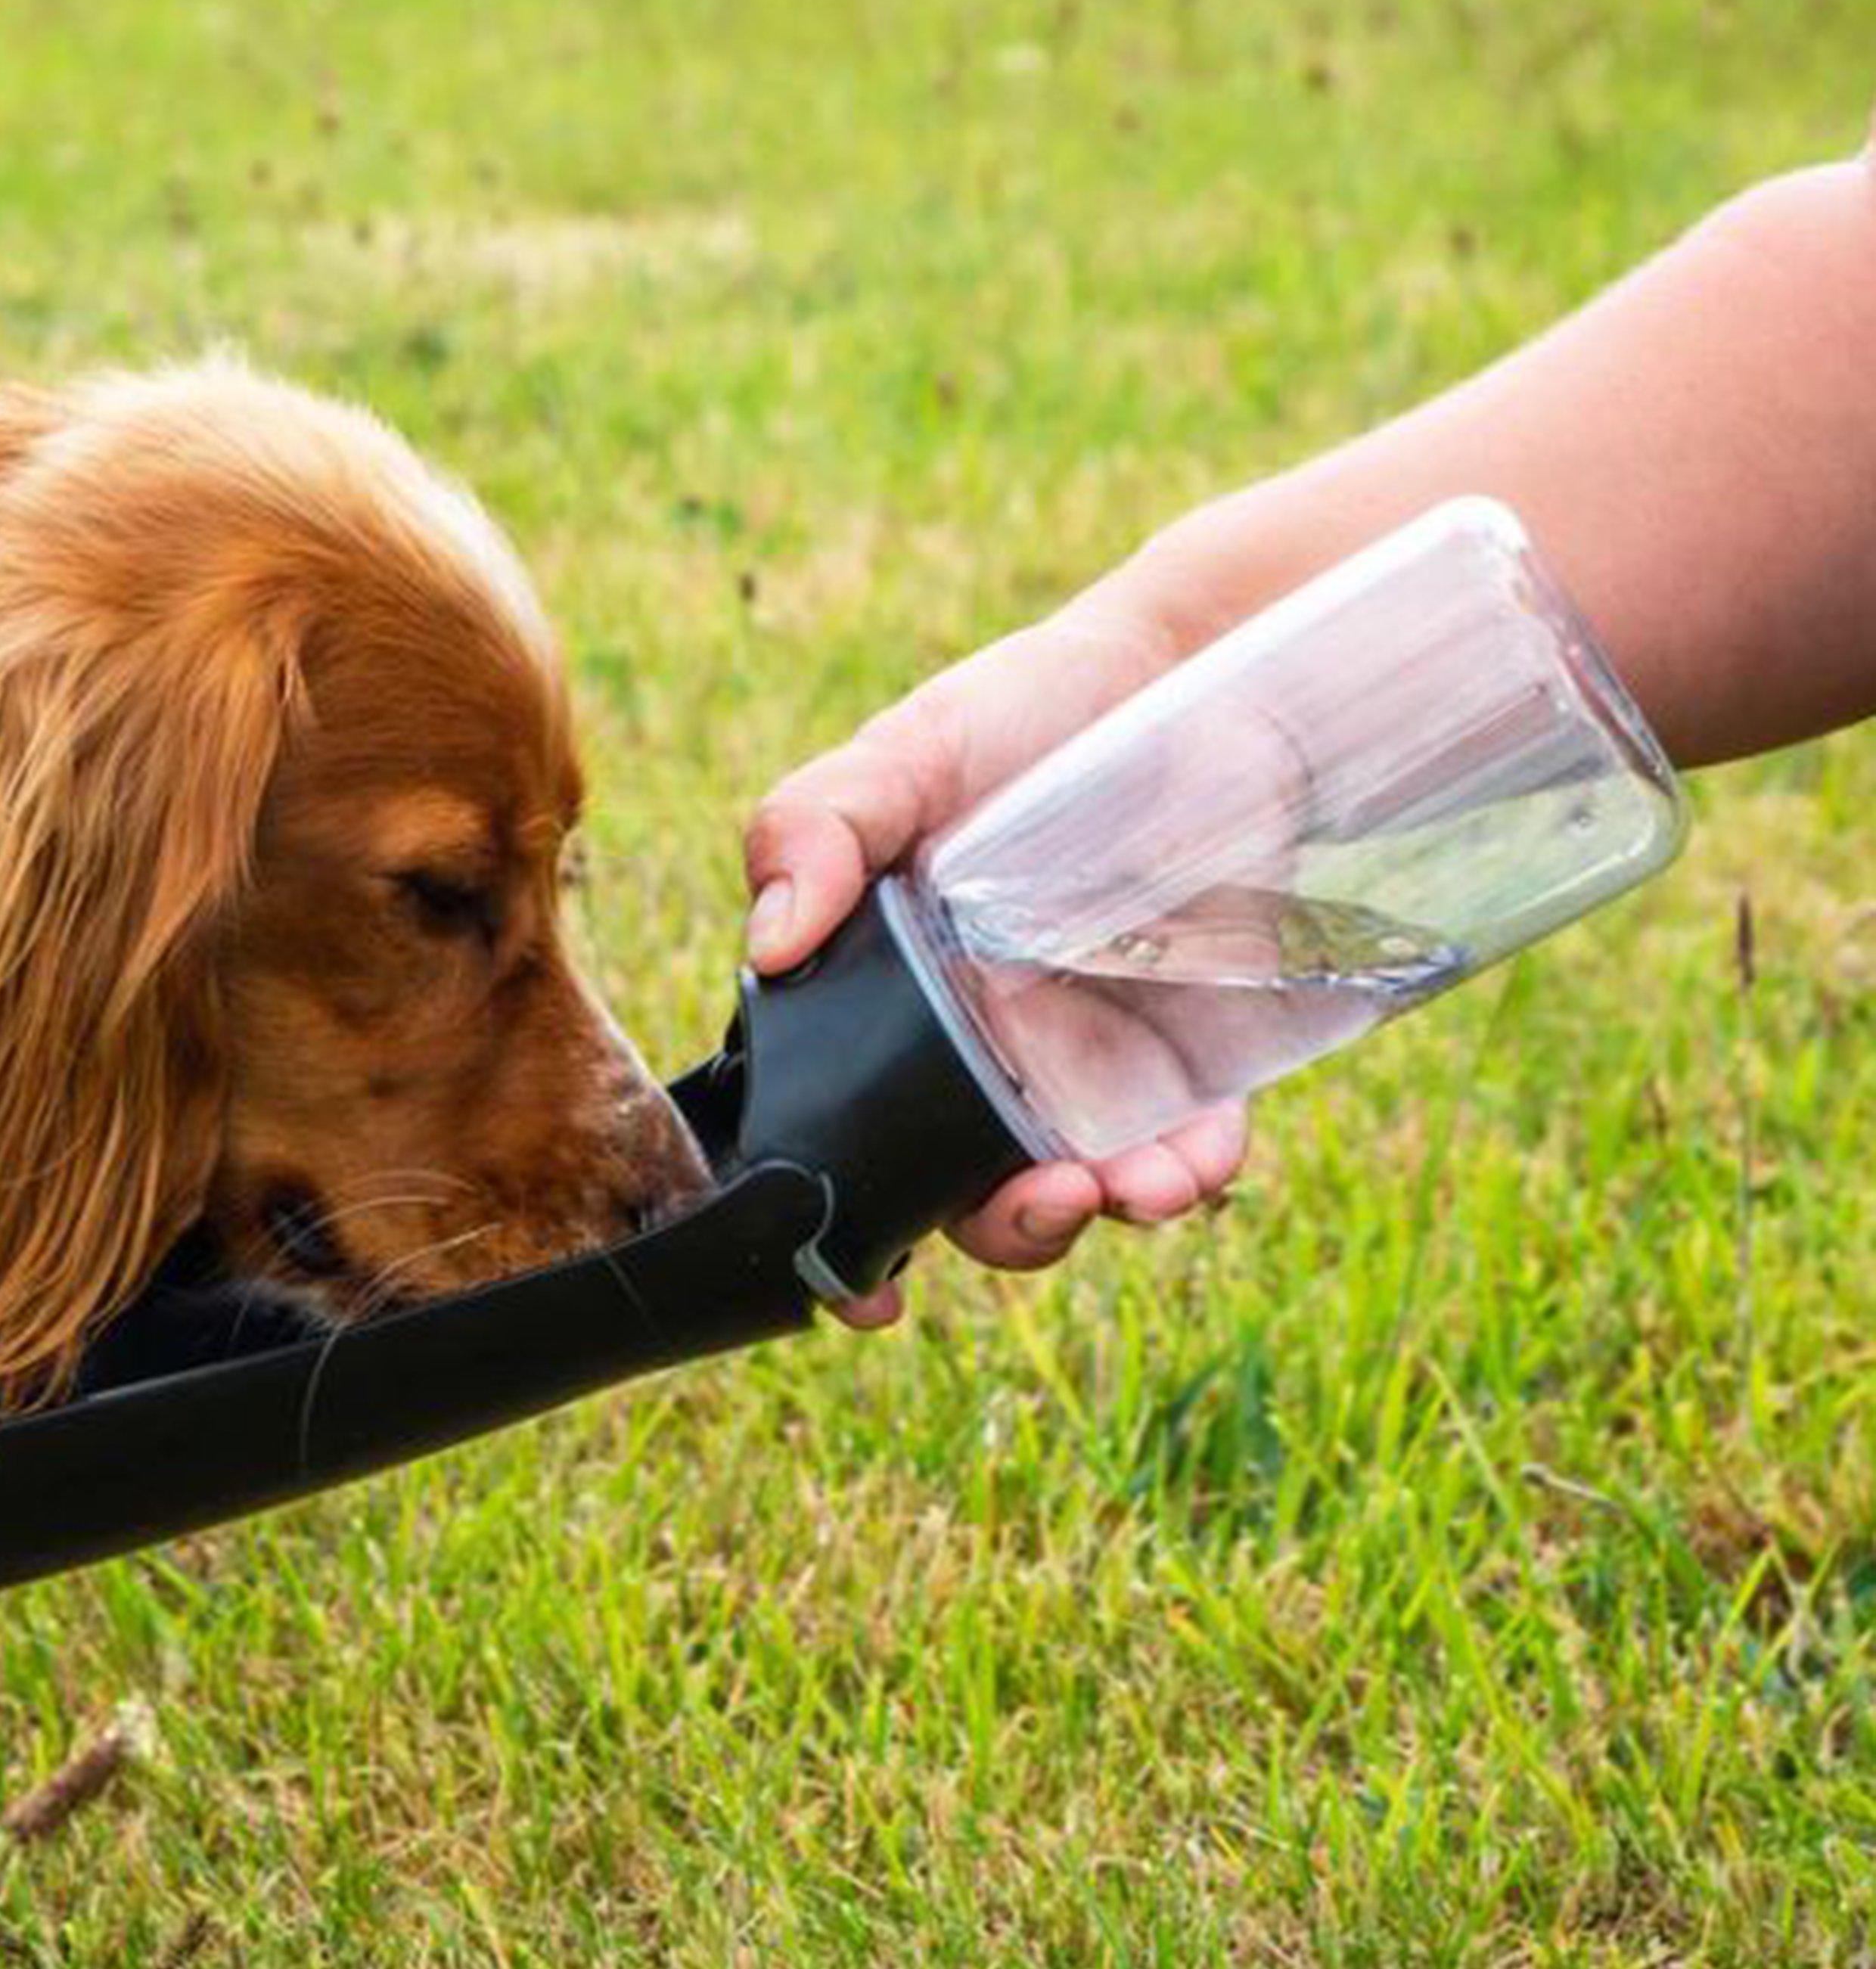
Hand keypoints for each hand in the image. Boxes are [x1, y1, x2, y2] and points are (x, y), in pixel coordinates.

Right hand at [742, 601, 1250, 1327]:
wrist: (1197, 675)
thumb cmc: (1027, 709)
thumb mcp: (904, 754)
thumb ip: (815, 826)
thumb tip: (769, 941)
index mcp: (876, 1007)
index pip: (839, 1141)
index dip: (841, 1236)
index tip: (867, 1293)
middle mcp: (971, 1056)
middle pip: (963, 1197)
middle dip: (1004, 1231)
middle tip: (1042, 1200)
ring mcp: (1080, 1065)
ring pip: (1076, 1188)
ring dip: (1102, 1214)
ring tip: (1138, 1187)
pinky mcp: (1185, 1057)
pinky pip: (1187, 1147)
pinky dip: (1194, 1172)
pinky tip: (1199, 1155)